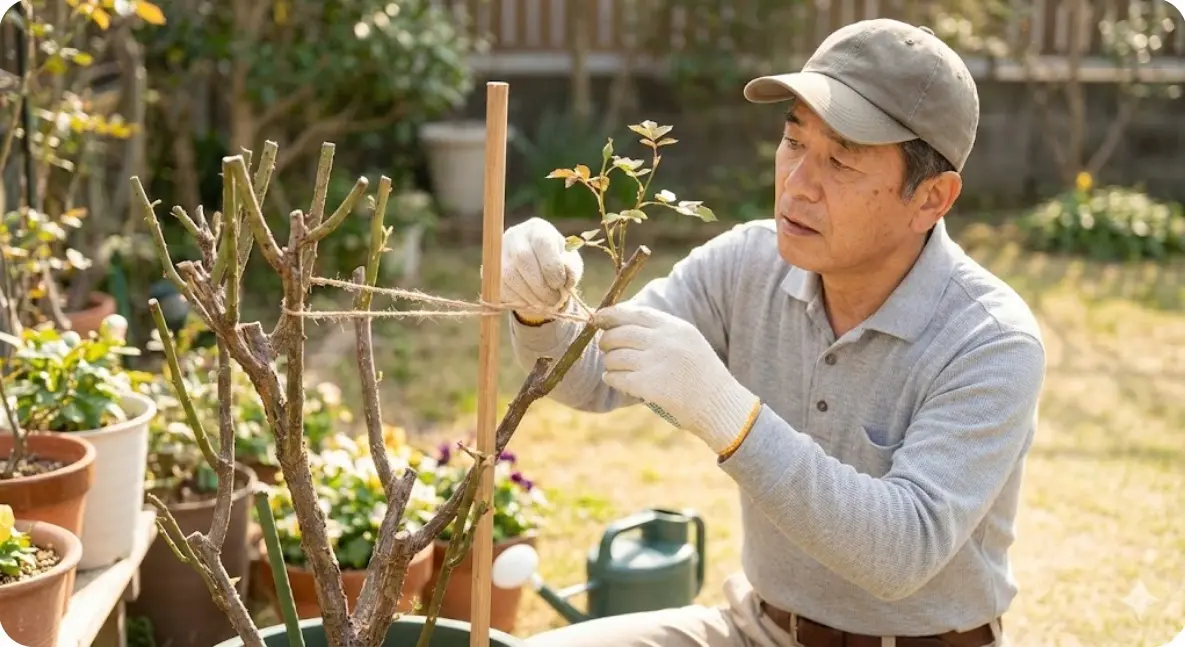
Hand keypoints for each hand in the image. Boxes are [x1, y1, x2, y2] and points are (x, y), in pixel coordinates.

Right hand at [501, 218, 583, 322]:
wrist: (536, 269)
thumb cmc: (557, 264)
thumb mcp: (570, 264)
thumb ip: (571, 267)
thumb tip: (566, 274)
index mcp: (538, 229)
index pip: (542, 243)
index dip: (552, 267)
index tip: (560, 285)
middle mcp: (515, 235)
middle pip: (523, 259)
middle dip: (541, 286)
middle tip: (553, 301)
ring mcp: (499, 252)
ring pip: (510, 275)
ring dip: (530, 296)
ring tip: (544, 304)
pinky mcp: (490, 270)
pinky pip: (501, 287)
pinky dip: (518, 300)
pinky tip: (530, 302)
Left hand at [594, 303, 759, 453]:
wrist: (721, 405)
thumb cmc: (703, 376)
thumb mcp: (689, 343)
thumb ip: (661, 332)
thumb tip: (621, 325)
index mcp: (676, 328)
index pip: (636, 313)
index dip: (612, 314)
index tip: (598, 317)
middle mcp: (666, 342)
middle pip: (620, 334)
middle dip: (607, 340)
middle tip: (605, 347)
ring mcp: (657, 363)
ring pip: (615, 356)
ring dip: (609, 362)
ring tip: (613, 367)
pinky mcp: (650, 386)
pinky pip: (618, 377)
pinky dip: (611, 378)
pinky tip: (613, 379)